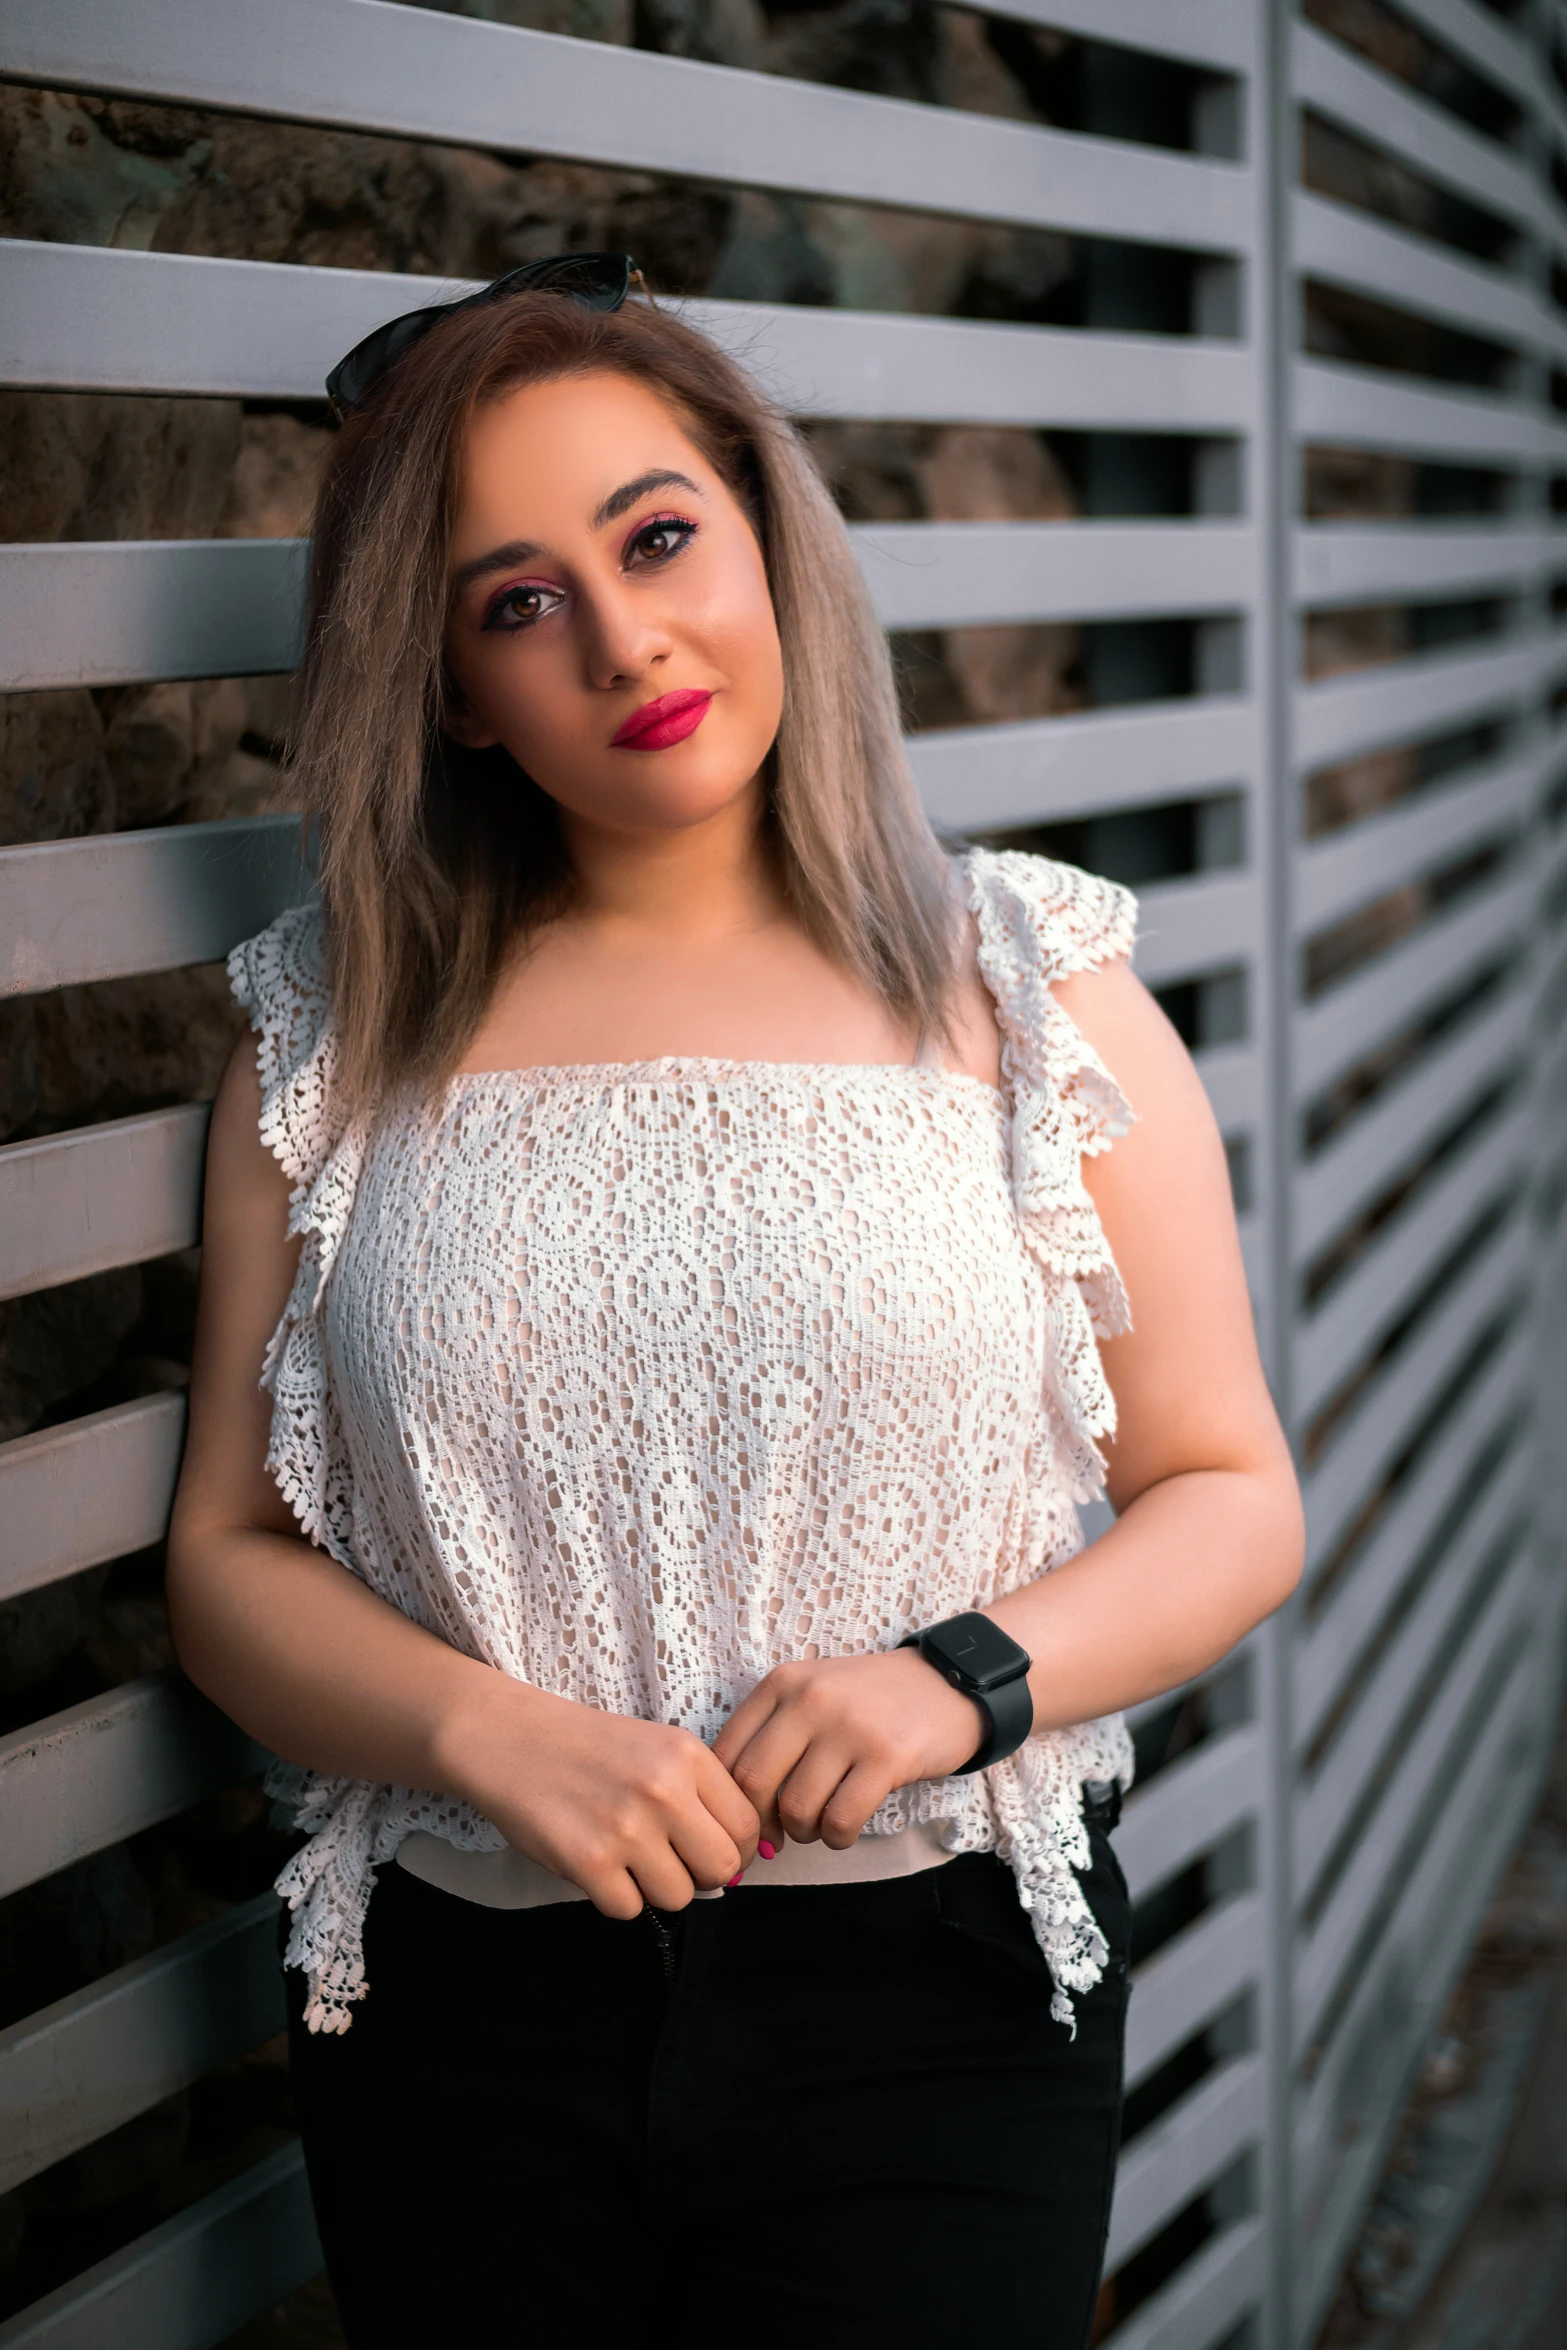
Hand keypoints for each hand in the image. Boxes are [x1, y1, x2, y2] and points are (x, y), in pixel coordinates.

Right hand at [436, 1678, 759, 1918]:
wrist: (511, 1740)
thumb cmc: (589, 1749)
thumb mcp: (657, 1748)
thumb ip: (699, 1795)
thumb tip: (735, 1862)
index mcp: (687, 1755)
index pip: (746, 1825)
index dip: (737, 1849)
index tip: (712, 1853)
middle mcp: (663, 1790)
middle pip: (722, 1867)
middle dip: (701, 1875)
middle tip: (672, 1863)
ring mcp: (626, 1828)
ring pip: (678, 1896)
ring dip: (655, 1888)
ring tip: (626, 1857)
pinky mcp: (589, 1862)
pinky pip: (628, 1909)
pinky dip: (614, 1896)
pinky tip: (596, 1863)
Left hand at [711, 1650, 985, 1851]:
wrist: (947, 1682)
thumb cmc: (868, 1700)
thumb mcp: (811, 1694)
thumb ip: (770, 1737)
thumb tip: (734, 1812)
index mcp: (782, 1683)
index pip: (725, 1753)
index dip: (725, 1800)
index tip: (742, 1822)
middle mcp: (810, 1698)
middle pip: (752, 1783)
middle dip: (760, 1824)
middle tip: (776, 1838)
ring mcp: (849, 1727)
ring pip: (797, 1808)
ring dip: (803, 1833)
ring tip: (820, 1824)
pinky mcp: (887, 1757)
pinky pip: (841, 1820)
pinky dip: (837, 1838)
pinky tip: (845, 1828)